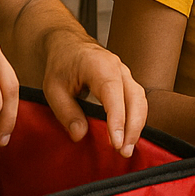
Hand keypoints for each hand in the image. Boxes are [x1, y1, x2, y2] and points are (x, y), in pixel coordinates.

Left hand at [42, 40, 147, 156]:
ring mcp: (126, 74)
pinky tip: (128, 136)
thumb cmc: (61, 64)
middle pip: (136, 98)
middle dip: (133, 127)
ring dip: (137, 125)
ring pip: (141, 100)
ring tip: (126, 149)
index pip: (113, 94)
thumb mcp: (53, 89)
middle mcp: (119, 68)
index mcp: (99, 66)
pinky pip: (138, 101)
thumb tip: (80, 135)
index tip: (115, 143)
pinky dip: (136, 119)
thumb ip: (66, 112)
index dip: (117, 120)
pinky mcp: (127, 82)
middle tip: (123, 152)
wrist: (69, 43)